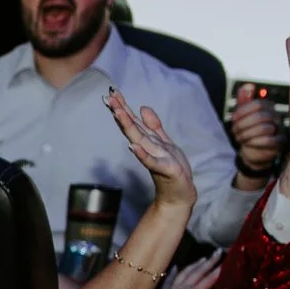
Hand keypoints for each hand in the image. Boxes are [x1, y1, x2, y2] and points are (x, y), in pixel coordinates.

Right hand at [104, 90, 196, 209]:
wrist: (180, 195)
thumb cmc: (172, 170)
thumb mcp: (165, 143)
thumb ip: (153, 126)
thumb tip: (142, 107)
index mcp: (149, 141)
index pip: (133, 121)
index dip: (124, 107)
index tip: (112, 93)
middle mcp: (148, 148)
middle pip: (132, 128)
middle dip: (121, 113)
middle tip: (109, 99)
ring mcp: (155, 158)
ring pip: (139, 140)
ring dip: (128, 127)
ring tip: (118, 113)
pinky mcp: (164, 170)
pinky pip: (151, 161)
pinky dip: (141, 154)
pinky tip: (132, 146)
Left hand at [144, 250, 222, 288]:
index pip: (209, 280)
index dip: (219, 270)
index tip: (228, 260)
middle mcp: (185, 286)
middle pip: (199, 272)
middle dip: (210, 262)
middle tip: (218, 252)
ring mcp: (174, 286)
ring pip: (187, 272)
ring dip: (196, 264)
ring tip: (204, 258)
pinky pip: (171, 277)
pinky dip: (174, 271)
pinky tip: (176, 266)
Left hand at [228, 85, 283, 181]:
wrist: (252, 151)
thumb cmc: (247, 131)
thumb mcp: (242, 114)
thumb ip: (244, 100)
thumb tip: (247, 86)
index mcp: (268, 107)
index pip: (258, 104)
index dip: (243, 111)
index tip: (233, 119)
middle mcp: (276, 117)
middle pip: (260, 116)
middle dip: (243, 125)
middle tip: (234, 131)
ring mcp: (280, 130)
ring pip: (264, 128)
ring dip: (246, 134)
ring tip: (240, 138)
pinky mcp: (280, 143)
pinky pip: (268, 141)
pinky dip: (254, 143)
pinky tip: (248, 144)